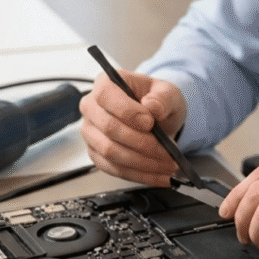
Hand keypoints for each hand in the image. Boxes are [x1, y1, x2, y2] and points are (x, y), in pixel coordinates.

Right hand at [80, 70, 186, 185]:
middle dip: (141, 142)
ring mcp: (91, 132)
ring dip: (142, 162)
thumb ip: (163, 98)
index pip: (105, 95)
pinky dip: (139, 174)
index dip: (126, 111)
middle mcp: (92, 107)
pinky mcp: (96, 154)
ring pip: (111, 152)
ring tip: (168, 164)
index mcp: (106, 83)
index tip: (150, 123)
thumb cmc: (157, 101)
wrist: (157, 119)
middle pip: (108, 128)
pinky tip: (159, 175)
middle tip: (166, 150)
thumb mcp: (168, 93)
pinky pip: (114, 169)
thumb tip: (152, 107)